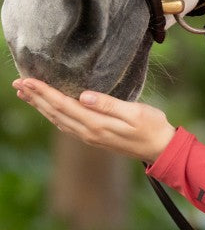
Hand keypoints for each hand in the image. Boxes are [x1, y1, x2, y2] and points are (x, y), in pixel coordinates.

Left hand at [12, 77, 175, 164]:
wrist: (160, 149)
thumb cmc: (152, 126)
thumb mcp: (135, 112)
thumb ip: (109, 104)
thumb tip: (83, 96)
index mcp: (96, 124)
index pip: (63, 105)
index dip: (44, 92)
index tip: (27, 80)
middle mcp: (88, 132)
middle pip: (55, 113)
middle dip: (35, 98)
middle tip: (18, 84)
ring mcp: (89, 137)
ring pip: (57, 120)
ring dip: (40, 106)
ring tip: (26, 94)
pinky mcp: (94, 137)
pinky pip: (65, 125)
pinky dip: (52, 114)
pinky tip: (49, 109)